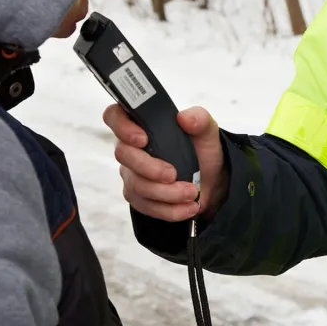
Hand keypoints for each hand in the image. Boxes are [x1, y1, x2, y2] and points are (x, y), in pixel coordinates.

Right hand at [106, 104, 227, 222]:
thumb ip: (199, 119)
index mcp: (143, 124)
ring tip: (191, 192)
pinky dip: (170, 209)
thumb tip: (184, 118)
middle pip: (123, 155)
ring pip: (136, 185)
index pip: (115, 116)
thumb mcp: (207, 131)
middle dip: (150, 168)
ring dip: (166, 193)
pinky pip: (146, 206)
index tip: (143, 139)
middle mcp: (131, 148)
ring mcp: (132, 173)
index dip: (122, 127)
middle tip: (173, 174)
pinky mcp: (138, 197)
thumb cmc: (203, 150)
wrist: (212, 180)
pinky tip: (188, 207)